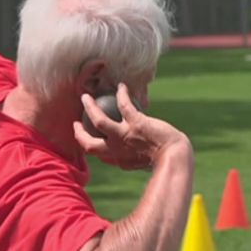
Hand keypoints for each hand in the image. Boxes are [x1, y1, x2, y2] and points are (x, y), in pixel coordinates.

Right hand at [73, 84, 190, 170]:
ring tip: (86, 97)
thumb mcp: (148, 164)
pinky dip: (122, 94)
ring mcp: (124, 135)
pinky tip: (122, 86)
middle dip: (79, 134)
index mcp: (121, 161)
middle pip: (88, 144)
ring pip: (99, 120)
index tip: (91, 141)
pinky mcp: (135, 122)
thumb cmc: (168, 162)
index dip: (92, 148)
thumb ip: (139, 159)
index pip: (101, 156)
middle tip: (76, 124)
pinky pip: (123, 104)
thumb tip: (139, 155)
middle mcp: (117, 150)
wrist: (175, 157)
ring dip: (90, 107)